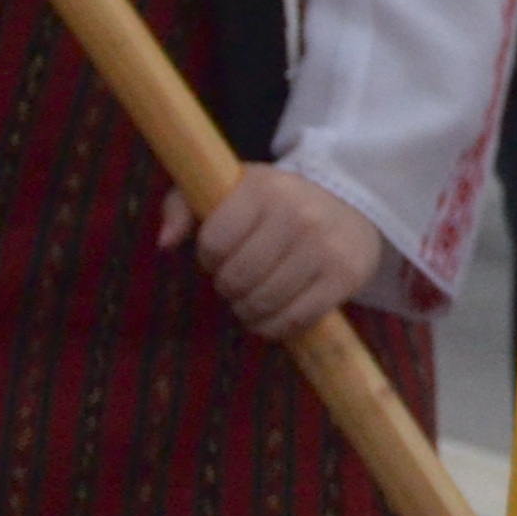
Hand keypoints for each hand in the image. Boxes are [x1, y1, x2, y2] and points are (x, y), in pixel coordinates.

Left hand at [156, 165, 385, 338]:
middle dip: (229, 286)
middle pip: (236, 279)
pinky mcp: (346, 276)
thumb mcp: (229, 190)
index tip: (223, 252)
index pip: (213, 243)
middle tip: (240, 278)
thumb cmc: (276, 202)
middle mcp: (299, 215)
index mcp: (265, 189)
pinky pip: (294, 320)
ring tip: (255, 295)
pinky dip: (274, 326)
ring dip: (248, 309)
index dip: (210, 256)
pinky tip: (274, 312)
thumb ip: (183, 206)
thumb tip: (164, 244)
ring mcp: (326, 247)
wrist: (353, 203)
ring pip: (262, 303)